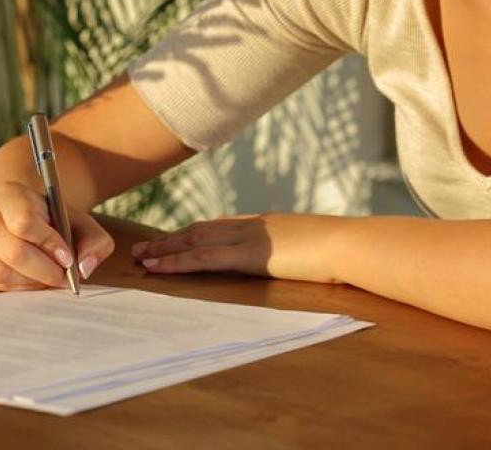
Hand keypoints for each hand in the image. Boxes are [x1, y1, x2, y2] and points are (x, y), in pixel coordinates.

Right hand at [0, 180, 115, 291]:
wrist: (21, 217)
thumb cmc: (53, 221)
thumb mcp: (81, 224)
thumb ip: (95, 242)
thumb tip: (84, 268)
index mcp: (8, 192)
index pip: (24, 222)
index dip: (49, 244)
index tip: (67, 257)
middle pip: (12, 251)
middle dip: (44, 270)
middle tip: (62, 277)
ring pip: (1, 272)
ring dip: (31, 281)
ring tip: (47, 275)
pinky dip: (17, 288)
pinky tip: (29, 278)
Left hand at [128, 212, 344, 284]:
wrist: (349, 244)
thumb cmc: (342, 249)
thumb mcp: (314, 247)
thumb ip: (298, 250)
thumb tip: (300, 258)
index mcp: (266, 223)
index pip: (221, 226)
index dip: (195, 232)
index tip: (175, 237)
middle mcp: (251, 225)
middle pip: (200, 230)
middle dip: (171, 239)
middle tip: (144, 248)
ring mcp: (247, 237)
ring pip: (193, 242)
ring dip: (164, 250)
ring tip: (141, 258)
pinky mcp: (246, 255)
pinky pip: (201, 259)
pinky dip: (175, 262)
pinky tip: (157, 268)